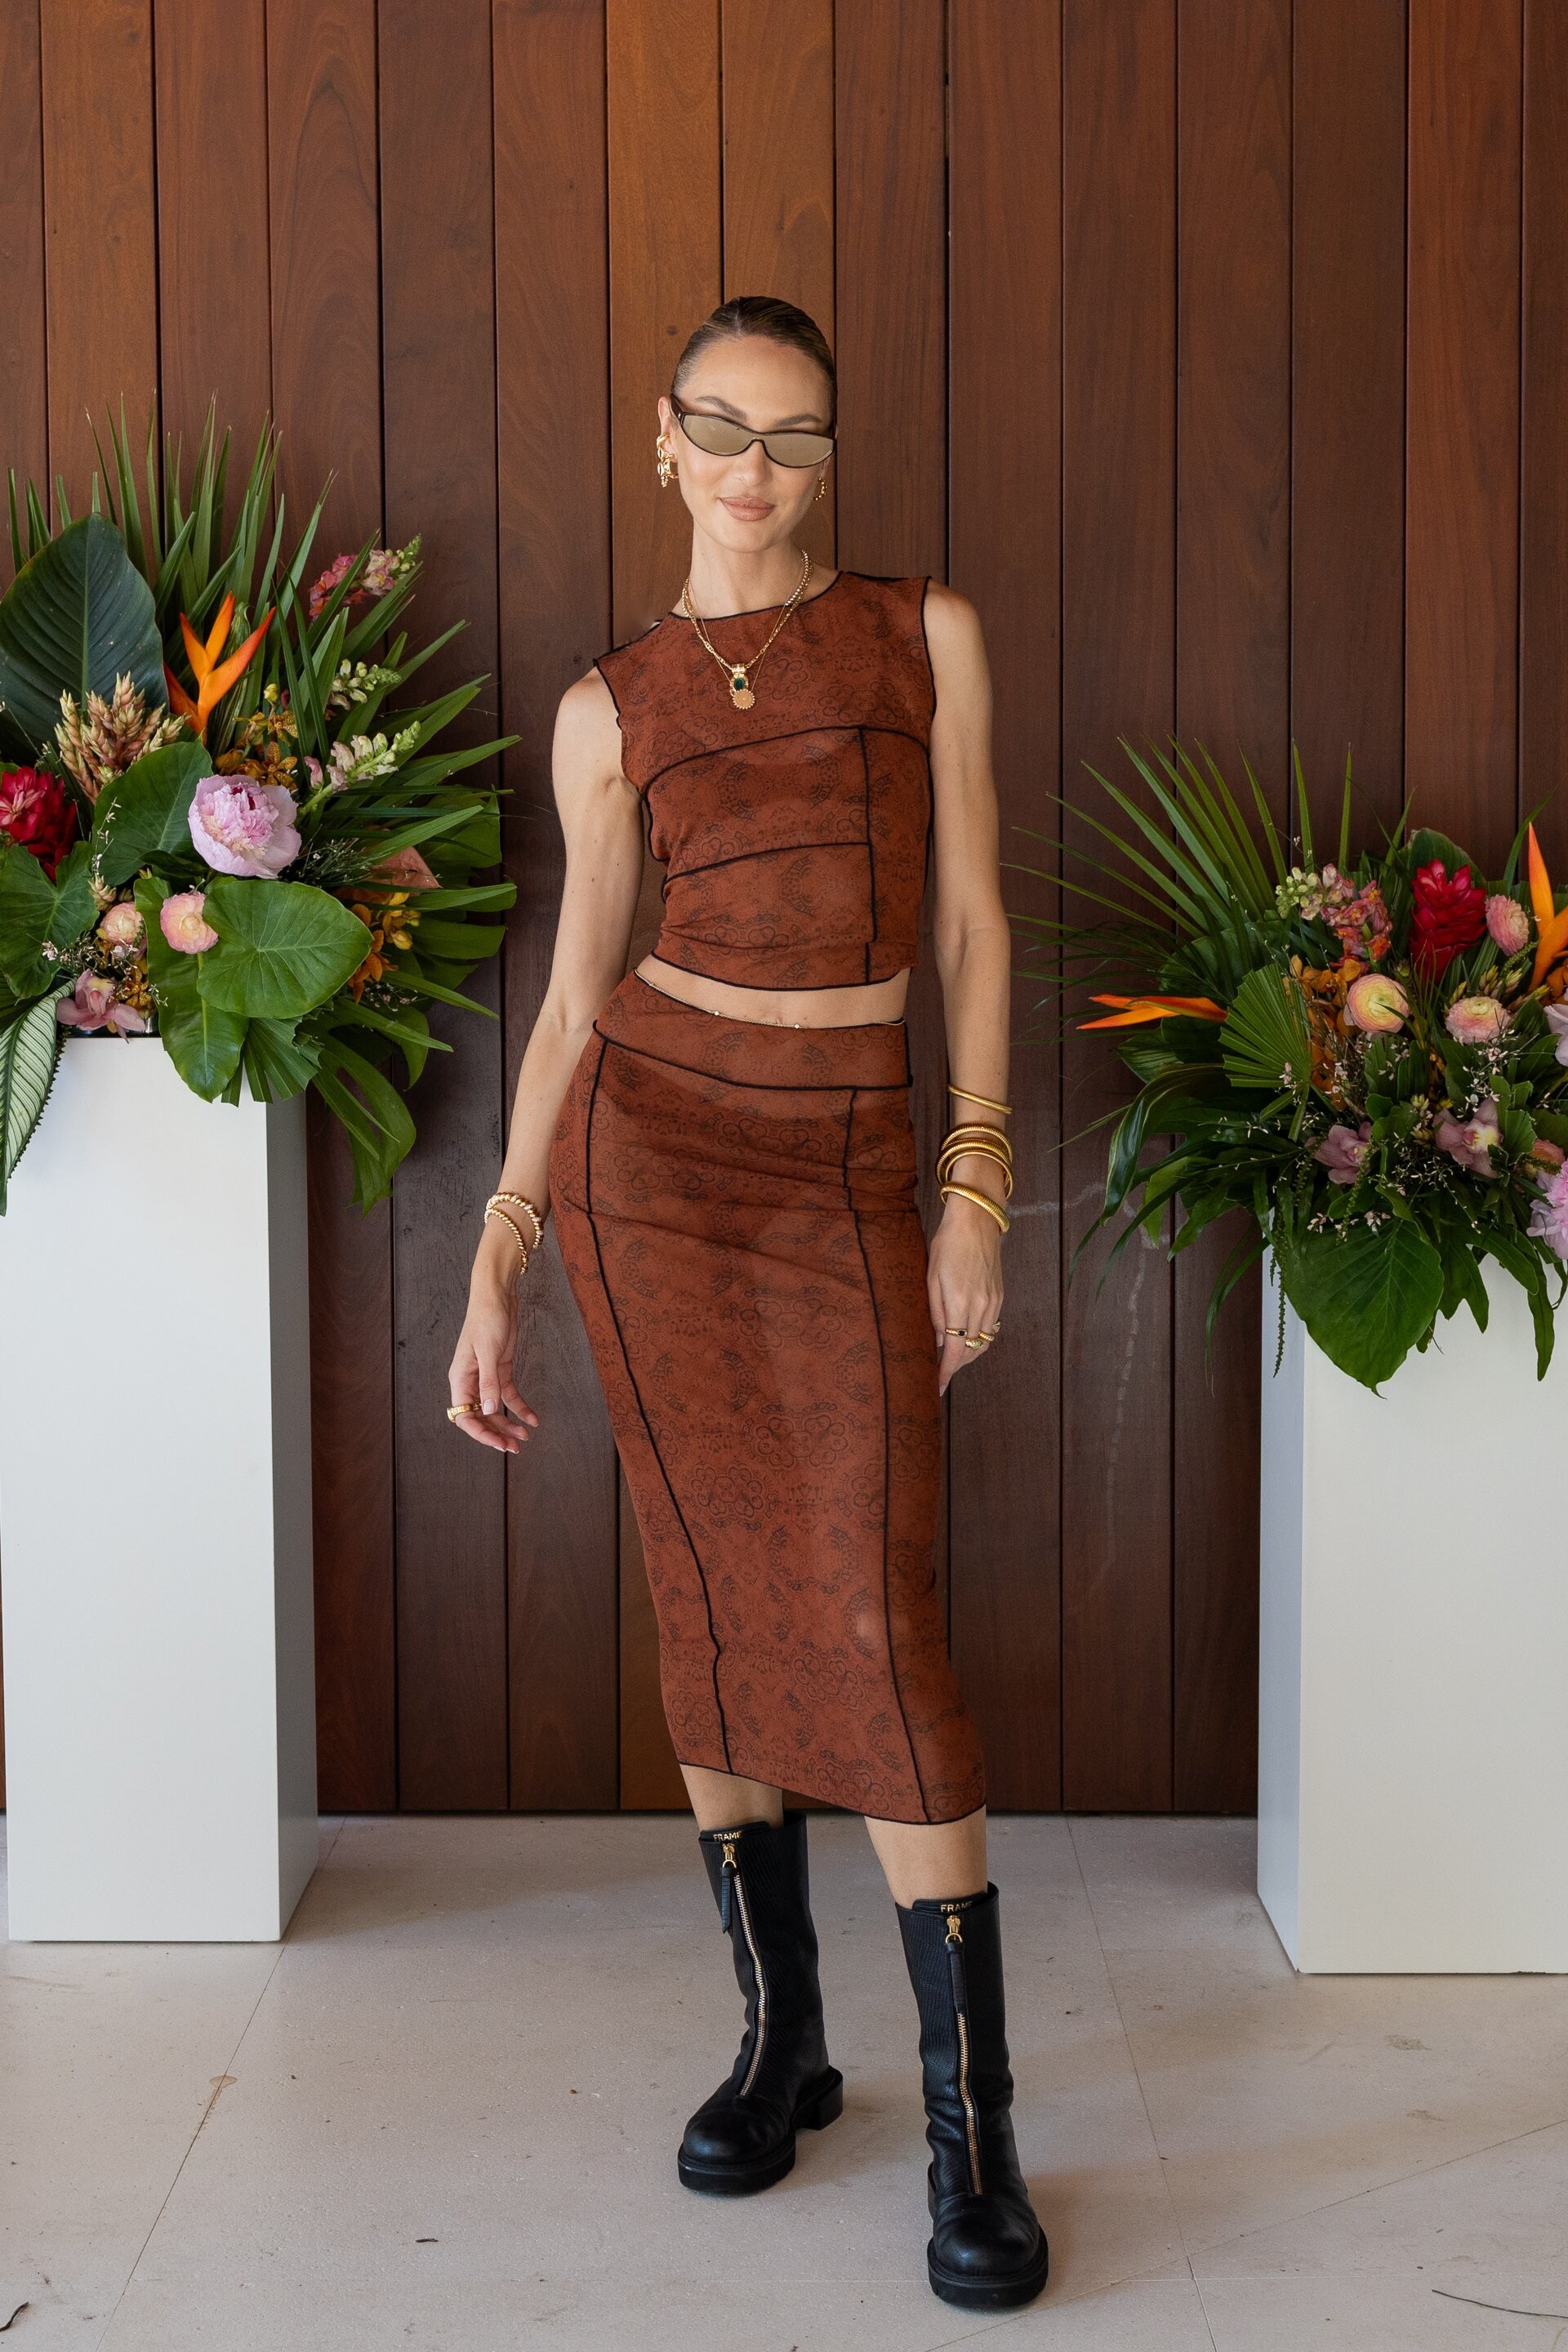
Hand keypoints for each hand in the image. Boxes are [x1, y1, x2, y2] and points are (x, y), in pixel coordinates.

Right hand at [447, 1221, 539, 1454]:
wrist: (497, 1296)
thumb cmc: (487, 1319)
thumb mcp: (488, 1351)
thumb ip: (488, 1382)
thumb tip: (488, 1411)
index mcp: (460, 1379)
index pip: (464, 1416)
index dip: (480, 1433)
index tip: (498, 1444)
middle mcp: (470, 1381)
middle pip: (480, 1416)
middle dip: (496, 1433)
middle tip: (515, 1447)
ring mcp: (485, 1376)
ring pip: (494, 1409)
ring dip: (508, 1423)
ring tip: (525, 1437)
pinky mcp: (500, 1369)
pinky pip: (508, 1394)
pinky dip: (520, 1407)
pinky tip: (533, 1418)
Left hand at [927, 1189, 1003, 1395]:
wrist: (976, 1219)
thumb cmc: (947, 1244)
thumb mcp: (931, 1278)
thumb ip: (936, 1313)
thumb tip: (942, 1340)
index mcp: (960, 1303)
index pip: (956, 1351)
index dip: (947, 1372)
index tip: (937, 1387)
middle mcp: (982, 1306)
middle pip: (972, 1351)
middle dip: (957, 1365)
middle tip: (940, 1371)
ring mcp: (995, 1301)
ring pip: (985, 1341)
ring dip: (970, 1353)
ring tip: (953, 1356)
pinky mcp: (1000, 1295)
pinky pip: (992, 1326)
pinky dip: (980, 1337)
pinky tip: (967, 1335)